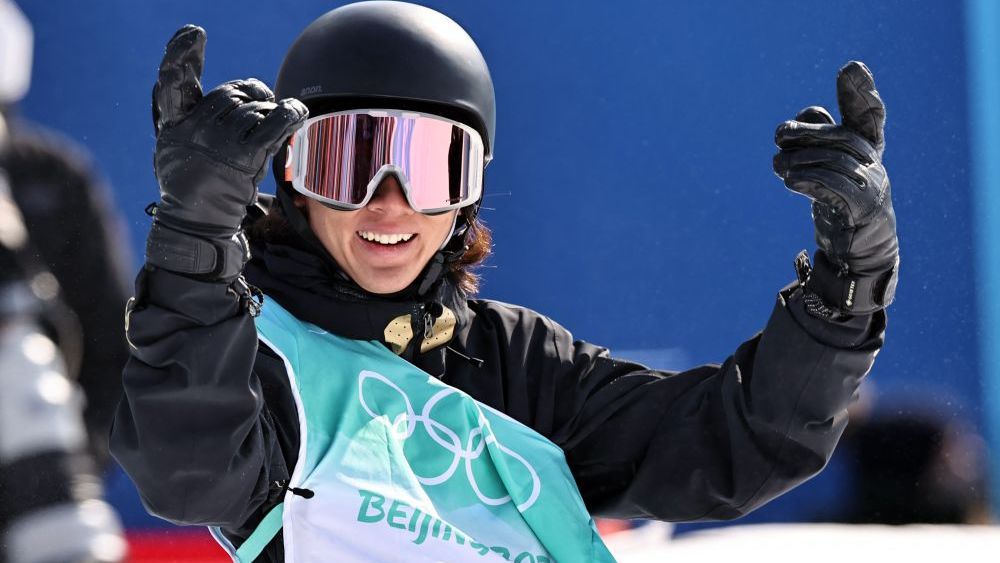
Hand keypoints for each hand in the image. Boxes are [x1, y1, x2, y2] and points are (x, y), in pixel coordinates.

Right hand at [146, 25, 307, 278]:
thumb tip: (189, 83)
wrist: (198, 226)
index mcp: (173, 126)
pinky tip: (298, 112)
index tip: (193, 34)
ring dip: (268, 112)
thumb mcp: (171, 149)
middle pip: (229, 95)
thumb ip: (179, 117)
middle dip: (250, 95)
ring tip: (272, 123)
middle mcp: (193, 131)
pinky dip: (289, 114)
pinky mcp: (243, 159)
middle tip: (262, 101)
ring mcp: (217, 144)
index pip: (173, 83)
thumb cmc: (190, 188)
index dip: (180, 56)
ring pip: (253, 109)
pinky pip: (273, 124)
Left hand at [773, 61, 897, 314]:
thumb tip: (795, 124)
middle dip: (808, 131)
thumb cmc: (837, 205)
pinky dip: (809, 180)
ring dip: (800, 159)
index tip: (851, 68)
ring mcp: (872, 187)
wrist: (854, 254)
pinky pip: (836, 188)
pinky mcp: (862, 211)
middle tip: (779, 133)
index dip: (860, 93)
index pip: (867, 115)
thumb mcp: (822, 169)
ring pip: (835, 161)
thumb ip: (811, 143)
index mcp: (866, 149)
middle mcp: (873, 164)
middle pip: (842, 136)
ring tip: (777, 164)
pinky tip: (789, 180)